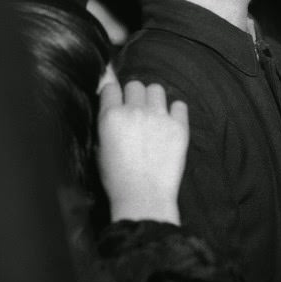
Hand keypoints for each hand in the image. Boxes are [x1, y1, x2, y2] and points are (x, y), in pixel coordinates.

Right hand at [97, 70, 188, 223]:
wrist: (144, 197)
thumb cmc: (118, 178)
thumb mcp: (100, 148)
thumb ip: (107, 123)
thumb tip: (113, 107)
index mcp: (111, 116)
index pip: (110, 87)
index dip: (113, 94)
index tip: (117, 102)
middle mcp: (135, 111)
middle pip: (135, 85)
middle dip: (134, 96)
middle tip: (137, 112)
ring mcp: (159, 117)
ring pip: (157, 89)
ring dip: (154, 99)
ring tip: (154, 116)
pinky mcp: (179, 126)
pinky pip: (180, 105)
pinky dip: (176, 111)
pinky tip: (171, 122)